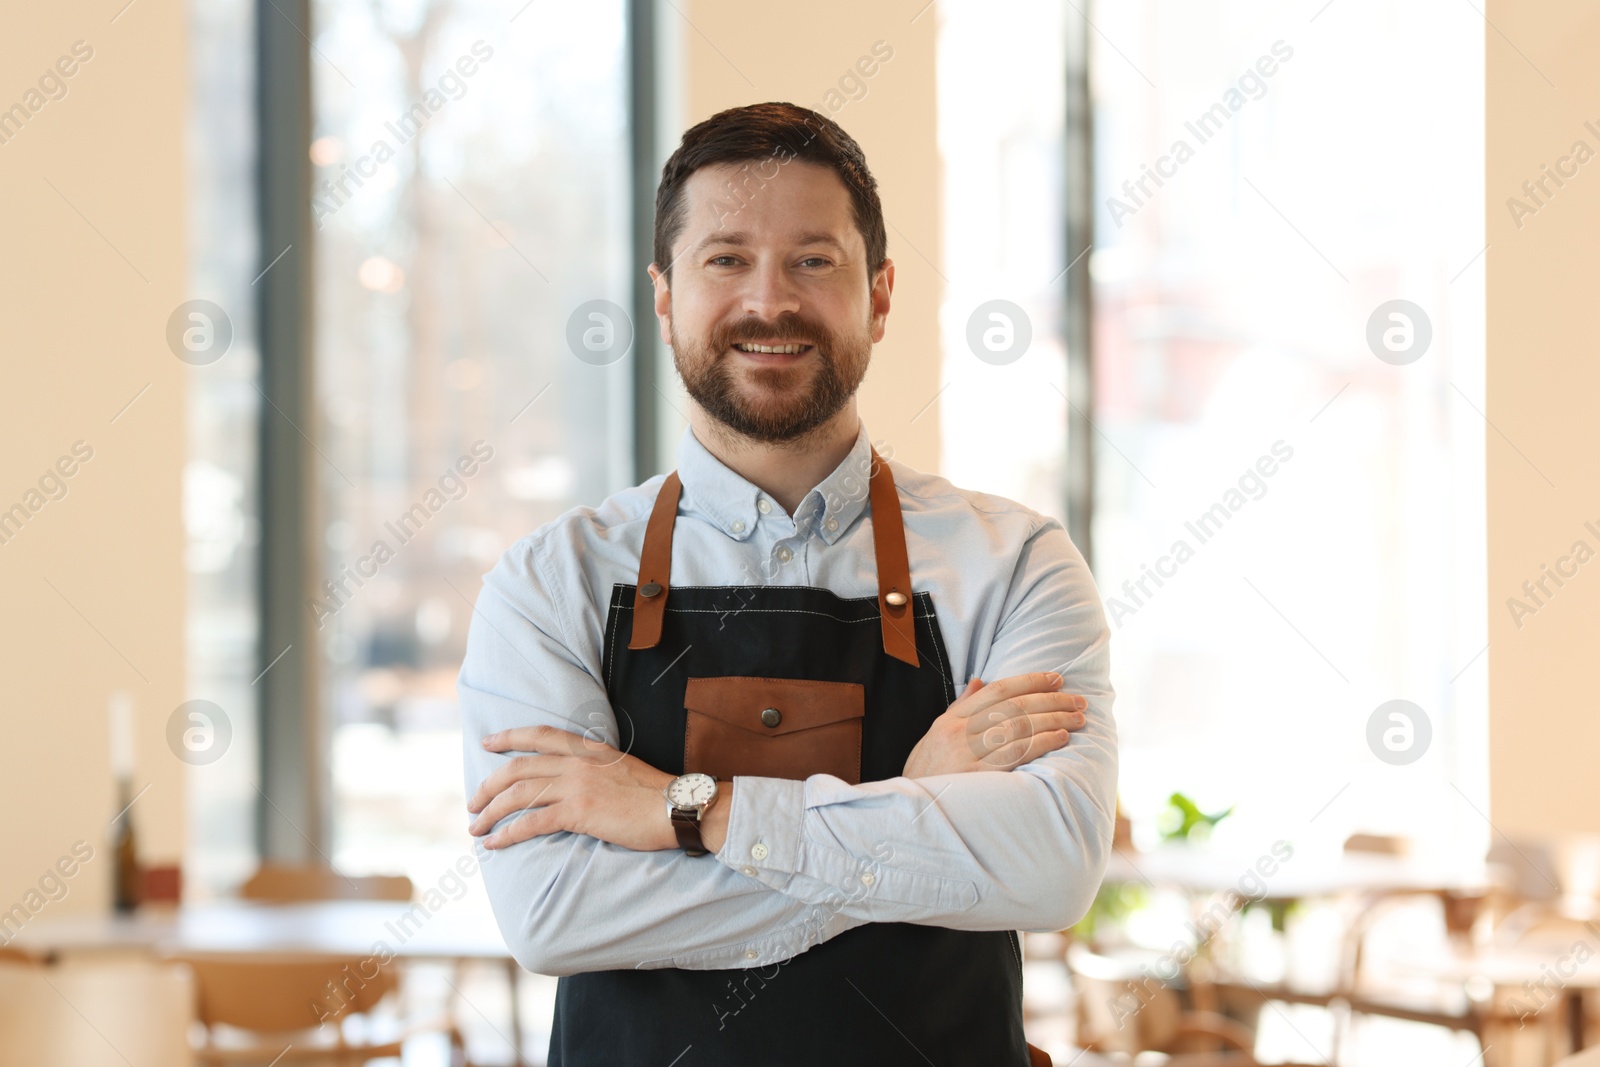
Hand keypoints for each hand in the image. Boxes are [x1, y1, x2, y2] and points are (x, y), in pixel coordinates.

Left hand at [467, 726, 678, 851]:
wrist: (677, 807)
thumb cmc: (657, 795)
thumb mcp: (623, 768)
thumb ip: (597, 769)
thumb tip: (579, 782)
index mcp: (589, 750)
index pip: (540, 734)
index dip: (509, 737)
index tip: (488, 742)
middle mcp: (577, 763)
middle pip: (518, 768)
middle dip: (488, 785)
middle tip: (473, 802)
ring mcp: (576, 786)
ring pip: (518, 794)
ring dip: (491, 812)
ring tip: (475, 827)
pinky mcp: (578, 812)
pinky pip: (531, 822)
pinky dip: (508, 833)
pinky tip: (494, 843)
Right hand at [902, 671, 1087, 777]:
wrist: (910, 813)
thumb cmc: (925, 776)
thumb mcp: (934, 737)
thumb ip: (959, 709)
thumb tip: (979, 681)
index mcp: (950, 720)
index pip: (996, 690)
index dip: (1029, 681)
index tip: (1055, 679)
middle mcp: (959, 732)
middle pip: (1013, 706)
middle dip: (1050, 700)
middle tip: (1077, 700)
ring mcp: (968, 754)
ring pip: (1019, 727)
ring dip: (1054, 720)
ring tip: (1077, 719)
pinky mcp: (979, 777)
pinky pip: (1017, 754)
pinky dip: (1043, 743)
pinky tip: (1061, 739)